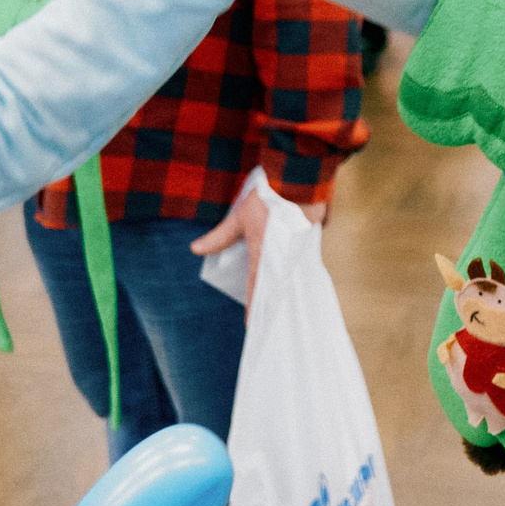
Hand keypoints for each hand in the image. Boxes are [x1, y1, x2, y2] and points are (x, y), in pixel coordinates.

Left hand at [188, 184, 326, 312]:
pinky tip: (293, 283)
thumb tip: (195, 249)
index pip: (255, 288)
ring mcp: (298, 252)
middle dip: (269, 305)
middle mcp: (281, 258)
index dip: (252, 307)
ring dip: (282, 292)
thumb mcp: (240, 217)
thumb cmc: (268, 198)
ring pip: (288, 279)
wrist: (300, 180)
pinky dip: (294, 276)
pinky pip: (300, 266)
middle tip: (266, 322)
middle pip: (274, 288)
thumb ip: (220, 236)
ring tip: (279, 308)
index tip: (251, 325)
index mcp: (263, 254)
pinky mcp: (309, 244)